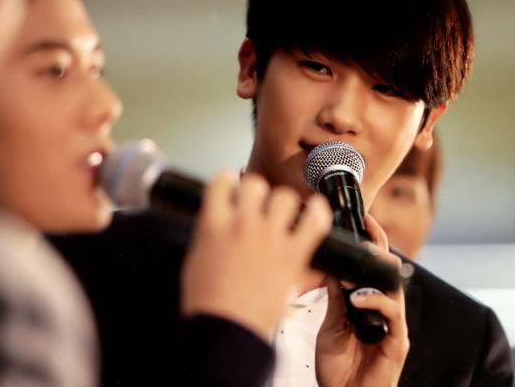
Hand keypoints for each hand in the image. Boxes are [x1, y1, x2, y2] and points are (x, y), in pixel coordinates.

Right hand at [181, 171, 331, 340]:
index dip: (228, 184)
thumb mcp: (196, 258)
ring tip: (283, 216)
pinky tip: (316, 212)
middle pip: (255, 184)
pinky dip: (318, 213)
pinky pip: (314, 221)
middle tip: (257, 209)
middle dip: (256, 194)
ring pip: (284, 197)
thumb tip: (222, 220)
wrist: (224, 334)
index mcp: (214, 223)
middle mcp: (242, 223)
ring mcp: (269, 236)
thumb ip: (211, 232)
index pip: (222, 181)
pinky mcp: (293, 254)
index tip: (232, 191)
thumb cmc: (207, 304)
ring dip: (283, 205)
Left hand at [315, 213, 408, 386]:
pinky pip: (394, 313)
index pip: (375, 266)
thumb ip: (336, 297)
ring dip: (375, 273)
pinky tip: (359, 298)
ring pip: (395, 287)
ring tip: (359, 264)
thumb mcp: (332, 325)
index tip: (365, 218)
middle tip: (363, 236)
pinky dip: (377, 301)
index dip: (373, 241)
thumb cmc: (338, 369)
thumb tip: (334, 266)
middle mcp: (385, 310)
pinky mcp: (398, 342)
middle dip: (378, 249)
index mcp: (370, 303)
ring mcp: (393, 325)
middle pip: (389, 270)